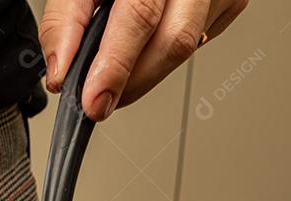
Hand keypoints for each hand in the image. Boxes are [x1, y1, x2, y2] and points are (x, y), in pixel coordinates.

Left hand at [39, 0, 248, 120]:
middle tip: (99, 100)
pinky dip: (163, 53)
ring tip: (116, 64)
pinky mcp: (229, 4)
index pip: (140, 16)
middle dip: (131, 83)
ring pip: (185, 51)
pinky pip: (196, 44)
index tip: (96, 101)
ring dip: (145, 70)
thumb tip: (61, 72)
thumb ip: (67, 21)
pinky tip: (148, 39)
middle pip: (172, 44)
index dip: (116, 65)